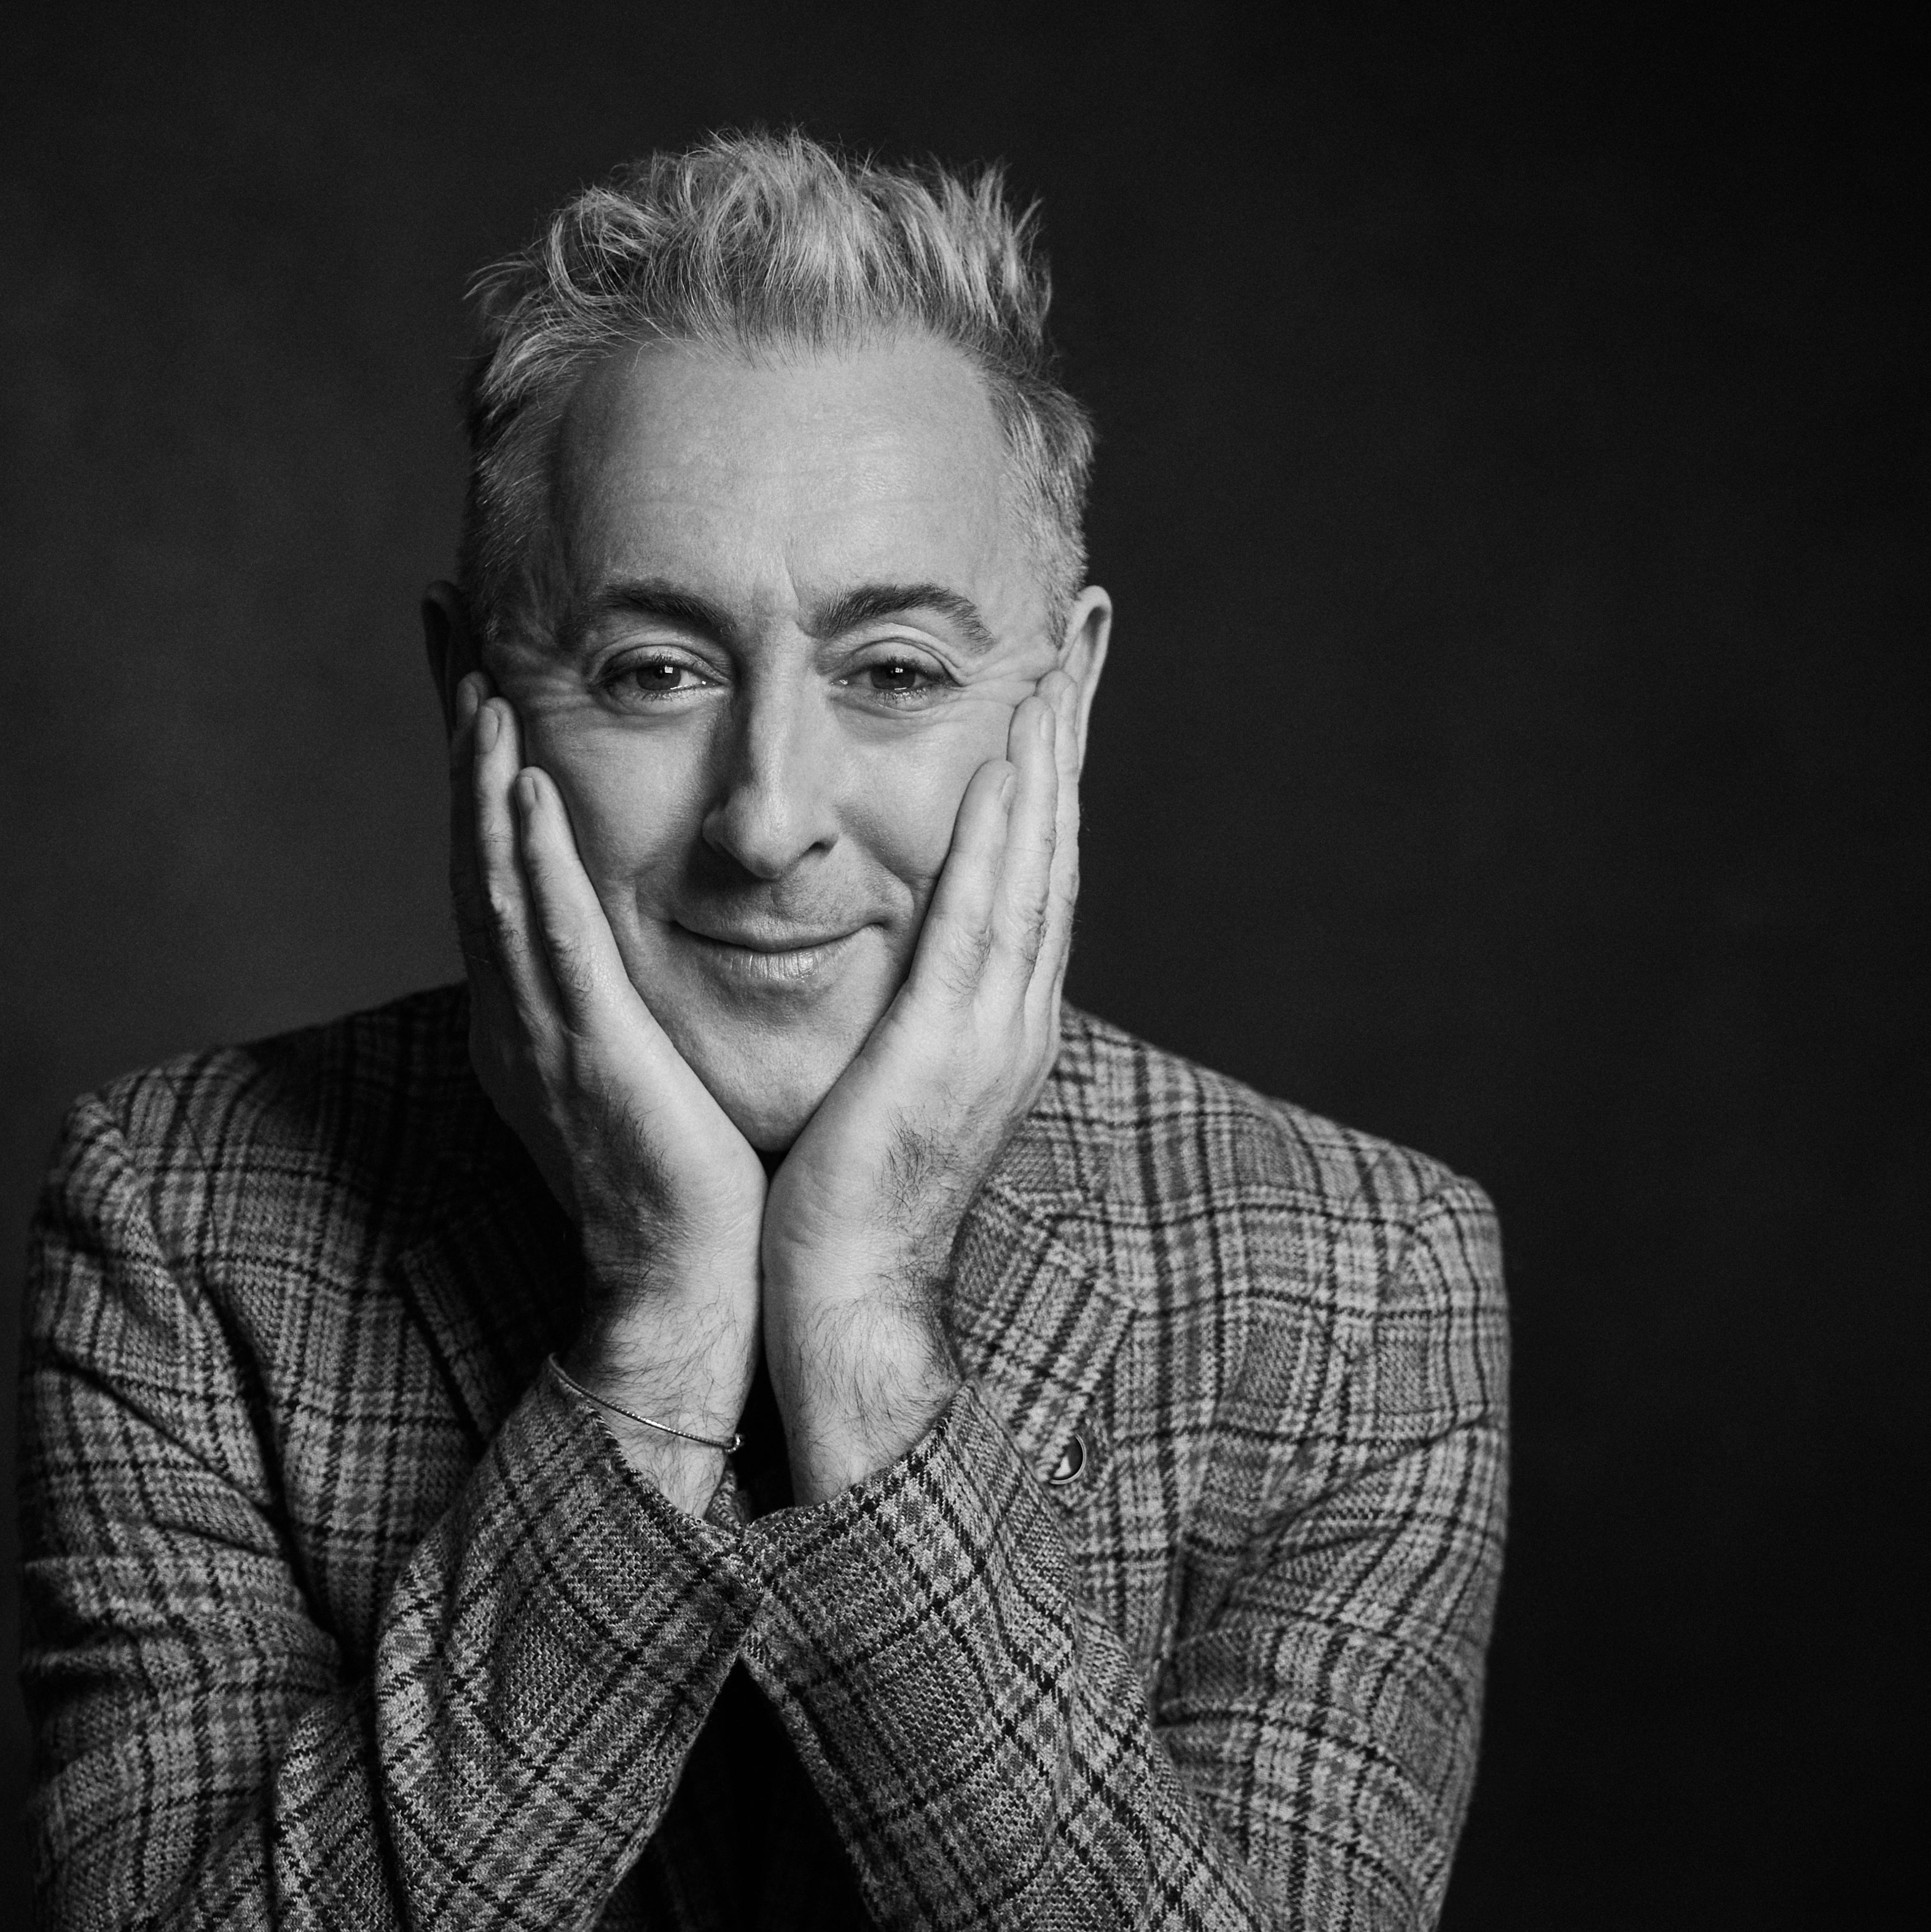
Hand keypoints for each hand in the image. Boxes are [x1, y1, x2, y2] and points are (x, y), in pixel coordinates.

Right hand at [452, 678, 766, 1509]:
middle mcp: (517, 1004)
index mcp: (532, 1000)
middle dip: (457, 733)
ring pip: (497, 881)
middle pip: (476, 843)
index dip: (480, 753)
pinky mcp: (586, 1056)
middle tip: (441, 625)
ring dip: (483, 781)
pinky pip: (551, 944)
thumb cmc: (684, 1177)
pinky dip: (533, 866)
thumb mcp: (645, 1052)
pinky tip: (527, 794)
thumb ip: (627, 983)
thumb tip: (641, 921)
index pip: (500, 850)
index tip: (472, 655)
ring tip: (477, 686)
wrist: (686, 1284)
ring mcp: (541, 1030)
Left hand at [762, 667, 1085, 1500]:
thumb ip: (900, 1007)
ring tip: (1059, 664)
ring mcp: (996, 1033)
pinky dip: (1004, 842)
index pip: (1032, 863)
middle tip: (1089, 629)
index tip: (1059, 676)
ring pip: (1036, 868)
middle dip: (1072, 733)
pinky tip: (1008, 768)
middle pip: (1055, 843)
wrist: (841, 1302)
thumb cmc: (842, 1196)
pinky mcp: (953, 1054)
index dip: (1050, 766)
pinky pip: (985, 925)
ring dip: (1050, 760)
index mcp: (997, 1014)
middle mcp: (1016, 1012)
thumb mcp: (883, 1075)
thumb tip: (893, 949)